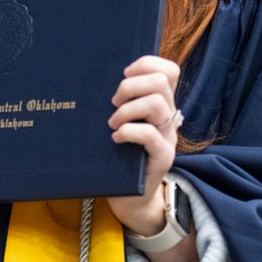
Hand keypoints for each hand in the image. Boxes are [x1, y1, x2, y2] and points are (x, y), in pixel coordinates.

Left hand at [105, 55, 180, 236]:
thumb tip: (93, 77)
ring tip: (112, 123)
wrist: (131, 197)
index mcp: (160, 102)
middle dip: (131, 86)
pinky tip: (115, 138)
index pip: (168, 70)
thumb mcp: (121, 121)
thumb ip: (119, 102)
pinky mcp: (163, 156)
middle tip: (113, 102)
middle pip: (161, 81)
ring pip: (157, 104)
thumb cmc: (119, 154)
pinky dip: (129, 131)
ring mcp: (168, 136)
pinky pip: (151, 135)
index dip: (146, 64)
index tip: (123, 74)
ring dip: (127, 110)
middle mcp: (169, 115)